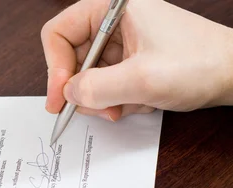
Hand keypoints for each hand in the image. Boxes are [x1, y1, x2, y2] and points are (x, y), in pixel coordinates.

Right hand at [42, 0, 232, 120]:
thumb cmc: (200, 63)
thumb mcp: (141, 80)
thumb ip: (96, 88)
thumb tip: (68, 94)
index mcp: (112, 8)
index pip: (59, 33)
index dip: (55, 67)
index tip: (61, 97)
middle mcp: (113, 22)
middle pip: (71, 59)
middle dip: (84, 90)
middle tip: (99, 109)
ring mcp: (122, 42)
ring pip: (87, 77)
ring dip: (103, 99)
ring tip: (127, 106)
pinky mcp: (129, 60)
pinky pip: (106, 85)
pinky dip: (118, 100)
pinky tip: (140, 102)